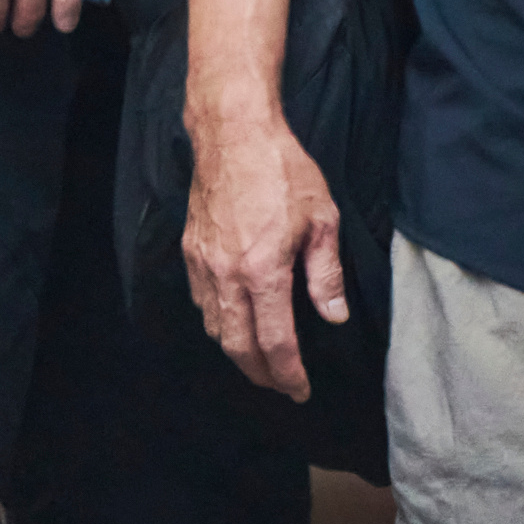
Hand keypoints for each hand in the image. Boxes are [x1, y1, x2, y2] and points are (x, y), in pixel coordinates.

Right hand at [181, 113, 344, 399]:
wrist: (233, 133)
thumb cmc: (283, 169)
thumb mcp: (322, 218)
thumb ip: (326, 274)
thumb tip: (333, 315)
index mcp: (264, 271)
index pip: (275, 343)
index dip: (289, 375)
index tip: (300, 391)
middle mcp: (227, 275)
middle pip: (238, 347)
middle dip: (260, 375)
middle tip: (281, 385)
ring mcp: (204, 264)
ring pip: (214, 328)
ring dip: (237, 351)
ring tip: (260, 359)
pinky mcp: (190, 251)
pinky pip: (201, 302)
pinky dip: (218, 322)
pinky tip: (235, 320)